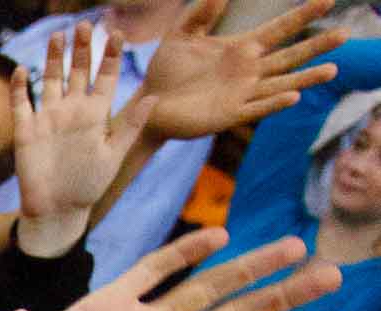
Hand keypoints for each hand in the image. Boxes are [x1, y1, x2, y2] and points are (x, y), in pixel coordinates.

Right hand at [13, 23, 152, 226]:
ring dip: (54, 59)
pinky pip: (21, 103)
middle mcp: (73, 111)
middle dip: (82, 48)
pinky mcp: (26, 130)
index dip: (112, 56)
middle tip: (85, 25)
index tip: (118, 35)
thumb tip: (155, 98)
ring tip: (58, 36)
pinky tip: (23, 70)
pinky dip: (20, 87)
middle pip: (78, 71)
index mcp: (96, 115)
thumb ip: (131, 127)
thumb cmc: (88, 187)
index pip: (107, 77)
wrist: (57, 210)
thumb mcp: (115, 156)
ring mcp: (49, 118)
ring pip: (51, 80)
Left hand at [141, 0, 344, 140]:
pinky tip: (293, 95)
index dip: (302, 15)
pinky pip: (255, 109)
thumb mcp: (181, 35)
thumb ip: (201, 12)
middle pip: (289, 56)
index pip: (279, 29)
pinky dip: (274, 103)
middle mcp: (248, 71)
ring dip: (305, 78)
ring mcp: (241, 94)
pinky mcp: (228, 115)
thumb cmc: (166, 70)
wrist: (148, 103)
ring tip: (331, 69)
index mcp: (241, 49)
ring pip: (280, 84)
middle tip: (344, 33)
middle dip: (316, 46)